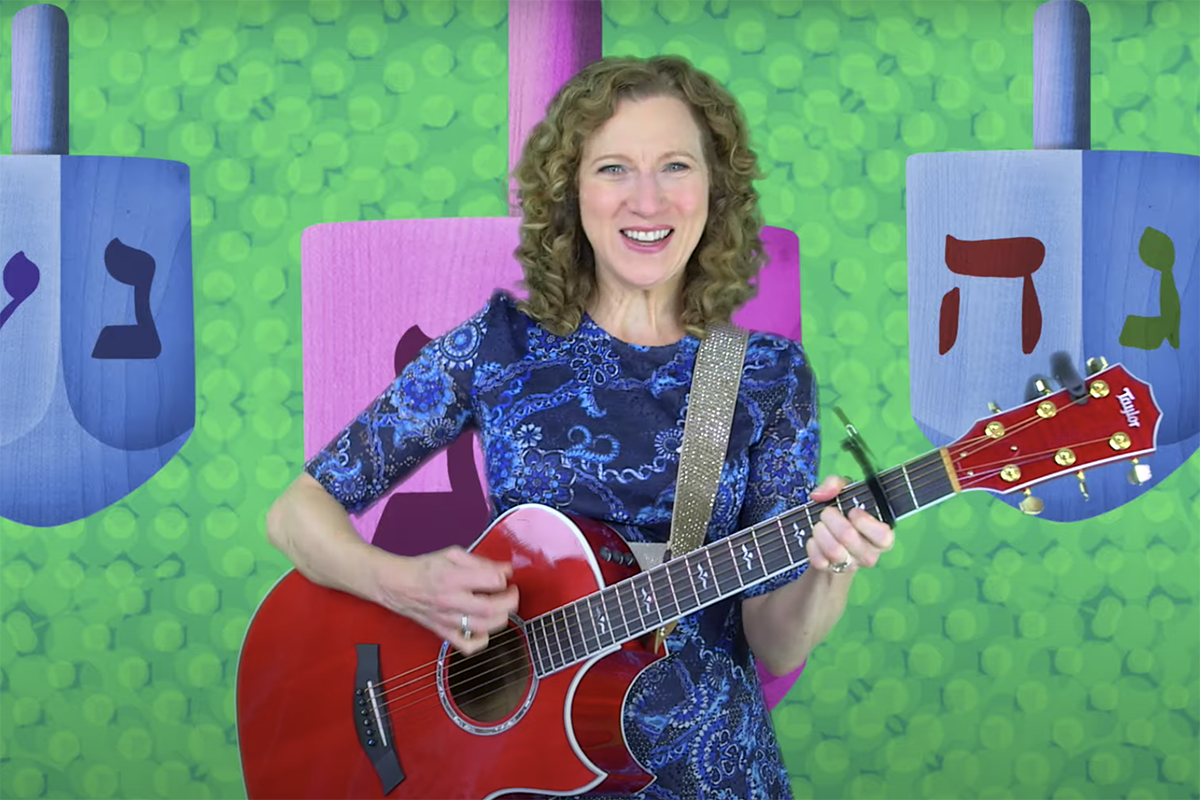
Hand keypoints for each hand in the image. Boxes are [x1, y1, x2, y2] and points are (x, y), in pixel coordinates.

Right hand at [375, 546, 518, 654]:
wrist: (399, 585)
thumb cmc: (425, 569)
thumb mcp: (453, 555)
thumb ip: (481, 561)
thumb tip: (505, 569)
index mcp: (453, 578)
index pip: (491, 581)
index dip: (504, 577)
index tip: (505, 575)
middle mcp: (451, 601)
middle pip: (491, 608)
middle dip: (510, 600)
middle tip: (511, 592)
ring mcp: (448, 619)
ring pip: (484, 627)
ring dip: (501, 617)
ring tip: (502, 607)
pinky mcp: (444, 632)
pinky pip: (467, 645)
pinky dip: (482, 640)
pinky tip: (485, 628)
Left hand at [807, 476, 894, 573]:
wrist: (830, 539)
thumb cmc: (844, 513)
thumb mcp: (845, 492)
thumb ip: (836, 483)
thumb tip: (820, 495)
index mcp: (881, 536)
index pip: (883, 536)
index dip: (864, 521)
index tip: (852, 511)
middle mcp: (870, 553)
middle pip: (849, 537)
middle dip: (831, 518)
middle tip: (828, 512)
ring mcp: (851, 565)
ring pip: (834, 551)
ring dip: (820, 531)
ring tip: (820, 525)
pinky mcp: (831, 571)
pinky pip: (819, 560)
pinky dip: (812, 545)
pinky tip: (814, 539)